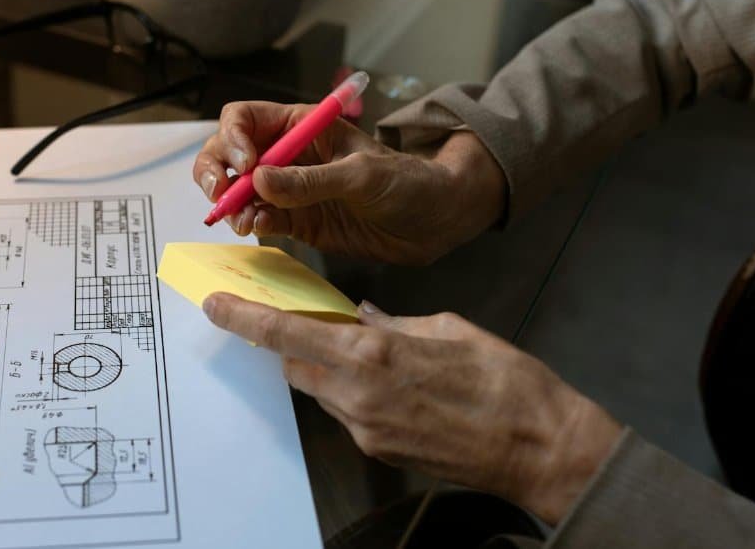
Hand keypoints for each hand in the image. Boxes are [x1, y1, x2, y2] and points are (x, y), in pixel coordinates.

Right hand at [193, 101, 506, 263]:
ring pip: (238, 190)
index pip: (245, 119)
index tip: (246, 164)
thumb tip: (260, 181)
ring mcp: (288, 190)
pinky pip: (259, 219)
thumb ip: (311, 181)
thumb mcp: (361, 176)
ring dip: (231, 204)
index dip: (233, 137)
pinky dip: (251, 223)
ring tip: (244, 221)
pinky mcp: (294, 222)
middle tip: (221, 195)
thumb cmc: (406, 182)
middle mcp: (286, 155)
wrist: (433, 222)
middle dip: (216, 171)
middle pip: (228, 153)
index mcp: (301, 126)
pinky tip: (258, 228)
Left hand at [202, 293, 622, 524]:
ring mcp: (366, 428)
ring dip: (329, 367)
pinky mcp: (379, 450)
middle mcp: (358, 394)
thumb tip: (366, 318)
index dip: (245, 319)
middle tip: (306, 320)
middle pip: (298, 364)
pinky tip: (392, 382)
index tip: (216, 304)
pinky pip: (350, 412)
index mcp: (373, 353)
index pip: (286, 334)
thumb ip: (397, 324)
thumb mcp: (449, 329)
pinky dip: (355, 391)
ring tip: (366, 351)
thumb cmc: (503, 379)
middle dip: (294, 341)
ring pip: (323, 390)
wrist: (538, 448)